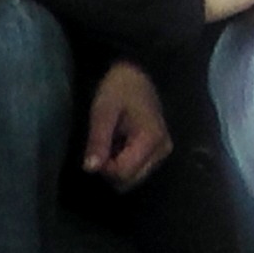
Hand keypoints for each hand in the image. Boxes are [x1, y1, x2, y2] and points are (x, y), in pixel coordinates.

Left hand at [83, 62, 172, 188]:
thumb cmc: (118, 89)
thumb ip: (98, 140)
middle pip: (129, 180)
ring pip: (133, 178)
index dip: (103, 167)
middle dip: (110, 170)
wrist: (136, 73)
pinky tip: (118, 145)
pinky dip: (124, 163)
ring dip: (116, 167)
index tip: (95, 149)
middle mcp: (162, 149)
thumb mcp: (103, 111)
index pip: (123, 173)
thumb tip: (90, 169)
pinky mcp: (159, 150)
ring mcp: (163, 151)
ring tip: (110, 144)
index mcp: (151, 139)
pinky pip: (137, 169)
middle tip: (101, 147)